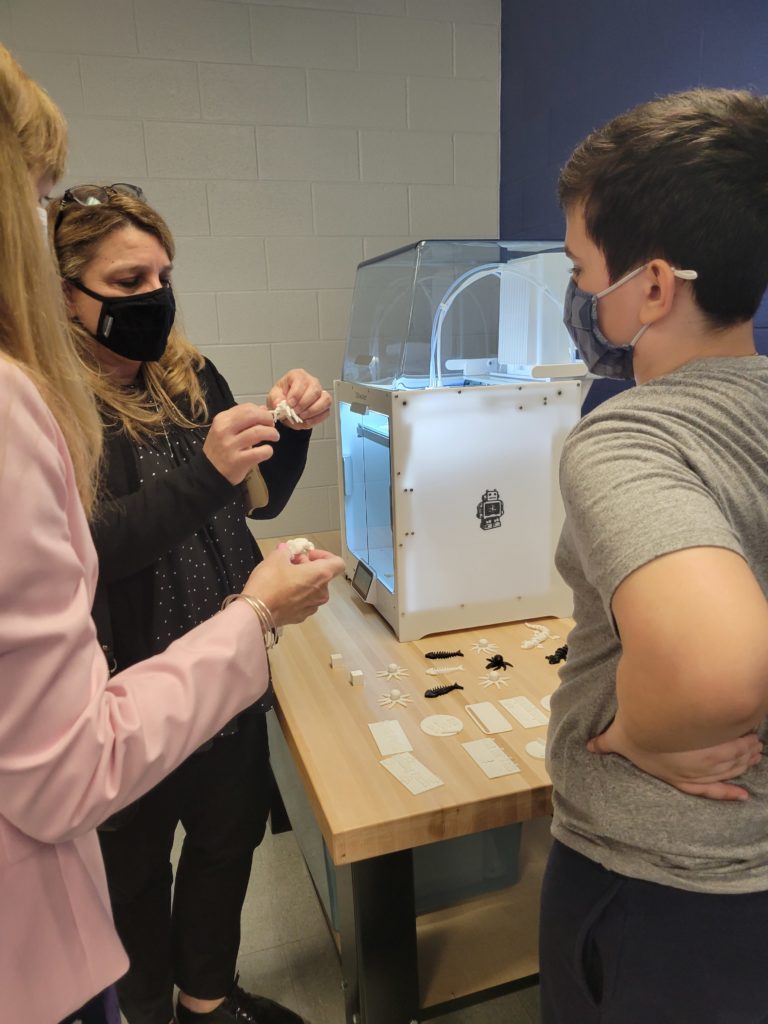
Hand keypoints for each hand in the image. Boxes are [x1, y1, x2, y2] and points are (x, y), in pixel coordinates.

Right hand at [203, 404, 278, 484]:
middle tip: (272, 426)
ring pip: (258, 432)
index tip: (266, 418)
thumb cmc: (221, 450)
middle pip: (252, 415)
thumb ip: (244, 419)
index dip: (261, 411)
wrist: (209, 473)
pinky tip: (267, 451)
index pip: (246, 408)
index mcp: (222, 420)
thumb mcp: (227, 430)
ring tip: (274, 437)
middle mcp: (224, 430)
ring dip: (272, 433)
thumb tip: (264, 409)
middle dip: (268, 419)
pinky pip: (259, 452)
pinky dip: (268, 450)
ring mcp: (230, 446)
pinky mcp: (237, 461)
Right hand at [242, 546, 345, 626]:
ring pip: (314, 589)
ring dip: (303, 581)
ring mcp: (313, 607)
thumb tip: (287, 550)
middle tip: (290, 563)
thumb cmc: (269, 582)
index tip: (308, 554)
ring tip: (284, 577)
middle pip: (323, 575)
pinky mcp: (302, 617)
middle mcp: (322, 593)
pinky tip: (281, 592)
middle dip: (308, 566)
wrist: (256, 612)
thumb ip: (286, 551)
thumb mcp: (276, 558)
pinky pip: (305, 601)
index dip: (325, 555)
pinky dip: (297, 594)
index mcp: (321, 575)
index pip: (338, 563)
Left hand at [267, 369, 331, 429]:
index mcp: (298, 376)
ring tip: (301, 417)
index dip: (296, 394)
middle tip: (295, 412)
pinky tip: (306, 421)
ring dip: (313, 411)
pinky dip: (316, 419)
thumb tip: (280, 403)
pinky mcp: (324, 406)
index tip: (290, 404)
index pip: (301, 381)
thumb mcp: (273, 396)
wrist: (286, 407)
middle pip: (315, 391)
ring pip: (325, 400)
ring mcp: (321, 393)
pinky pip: (326, 412)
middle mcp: (312, 382)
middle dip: (304, 404)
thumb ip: (276, 399)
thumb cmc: (281, 397)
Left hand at [587, 715, 762, 800]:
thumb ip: (605, 744)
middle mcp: (698, 770)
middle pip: (726, 770)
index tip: (743, 795)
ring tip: (757, 747)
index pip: (704, 788)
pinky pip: (737, 744)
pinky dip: (746, 742)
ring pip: (735, 756)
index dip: (724, 792)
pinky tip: (754, 737)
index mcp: (678, 776)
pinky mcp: (717, 739)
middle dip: (740, 764)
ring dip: (746, 751)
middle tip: (755, 757)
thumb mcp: (618, 740)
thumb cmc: (634, 735)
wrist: (654, 722)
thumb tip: (587, 746)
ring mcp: (711, 755)